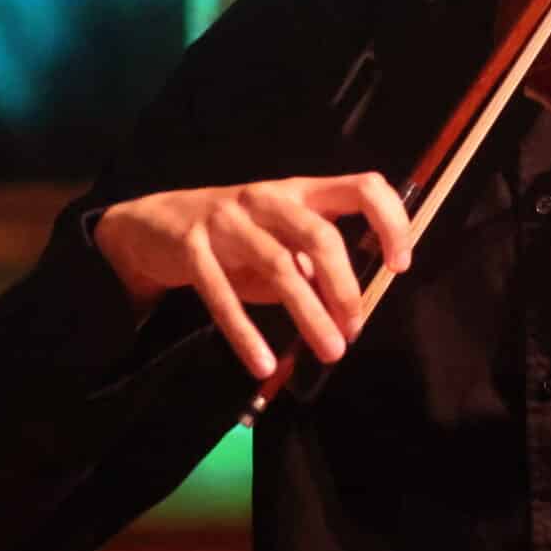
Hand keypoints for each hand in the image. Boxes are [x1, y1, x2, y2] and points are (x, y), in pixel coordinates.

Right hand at [92, 173, 413, 378]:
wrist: (151, 225)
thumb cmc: (233, 238)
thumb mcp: (279, 243)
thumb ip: (312, 266)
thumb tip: (349, 307)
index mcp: (300, 190)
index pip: (362, 187)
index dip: (390, 221)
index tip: (399, 265)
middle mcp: (269, 197)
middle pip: (321, 235)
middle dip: (345, 287)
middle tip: (354, 329)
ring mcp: (227, 219)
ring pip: (280, 267)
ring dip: (309, 314)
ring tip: (330, 351)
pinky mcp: (192, 247)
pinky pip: (222, 295)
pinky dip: (245, 332)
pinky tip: (263, 362)